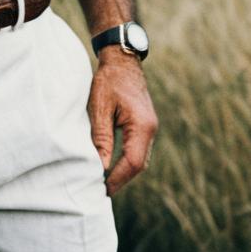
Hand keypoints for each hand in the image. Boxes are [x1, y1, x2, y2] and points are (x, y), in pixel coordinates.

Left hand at [87, 48, 157, 195]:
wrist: (122, 59)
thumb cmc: (109, 80)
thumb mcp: (100, 108)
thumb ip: (101, 138)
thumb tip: (101, 166)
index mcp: (142, 125)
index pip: (132, 162)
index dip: (117, 178)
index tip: (101, 189)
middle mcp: (150, 129)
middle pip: (138, 165)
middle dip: (120, 179)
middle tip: (101, 192)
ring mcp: (149, 127)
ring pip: (139, 159)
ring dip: (124, 172)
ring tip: (104, 183)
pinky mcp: (144, 124)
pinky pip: (137, 149)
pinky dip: (126, 160)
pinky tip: (112, 166)